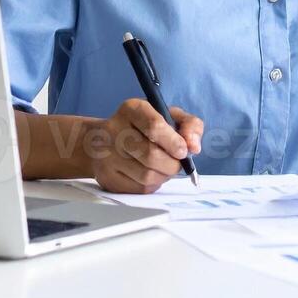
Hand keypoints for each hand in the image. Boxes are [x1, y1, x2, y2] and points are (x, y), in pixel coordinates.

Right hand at [86, 99, 203, 193]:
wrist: (103, 141)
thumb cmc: (143, 127)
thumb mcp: (168, 116)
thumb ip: (189, 125)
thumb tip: (194, 147)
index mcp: (132, 109)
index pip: (154, 126)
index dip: (174, 142)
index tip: (183, 151)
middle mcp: (115, 130)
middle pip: (151, 155)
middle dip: (172, 164)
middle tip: (176, 163)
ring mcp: (107, 155)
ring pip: (146, 176)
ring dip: (163, 176)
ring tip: (163, 168)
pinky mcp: (107, 177)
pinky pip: (139, 188)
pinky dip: (152, 184)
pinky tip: (150, 174)